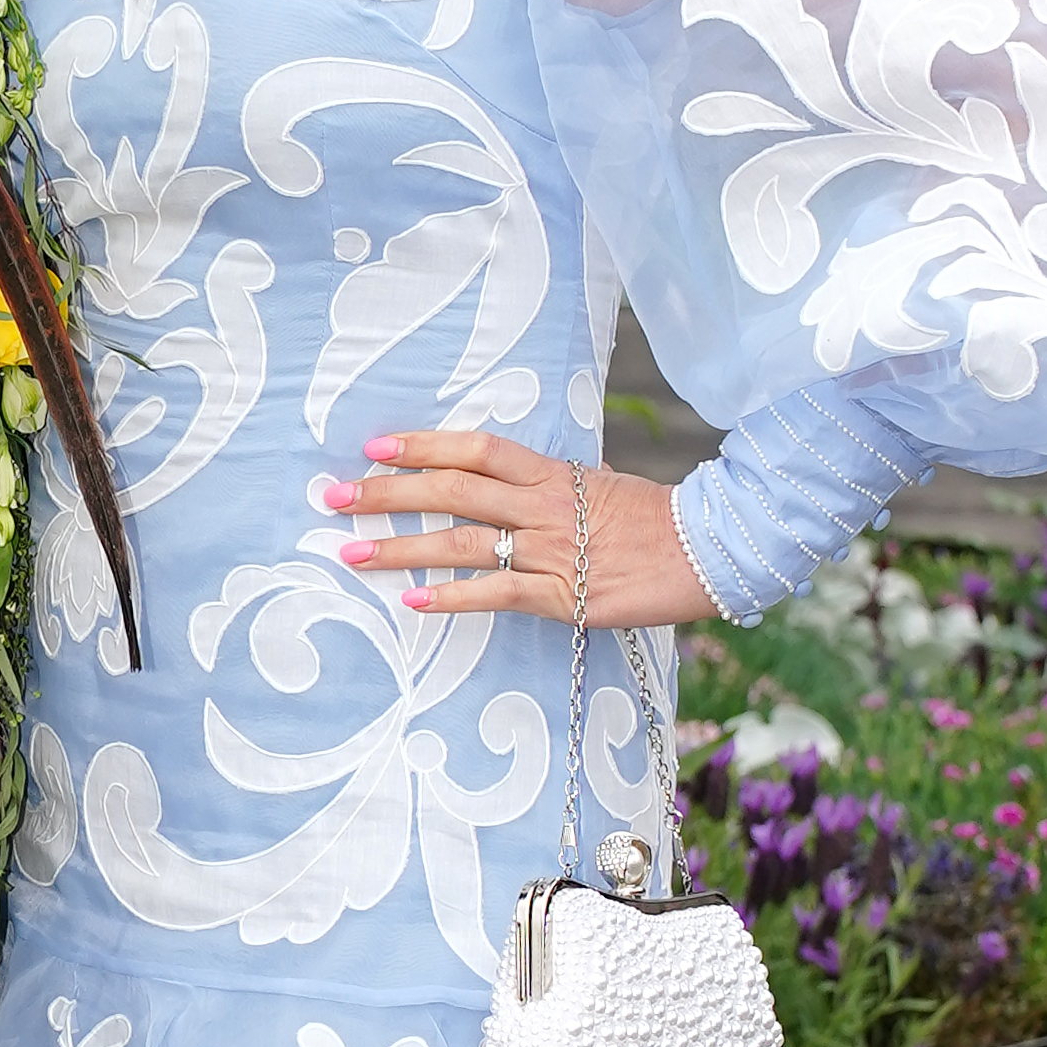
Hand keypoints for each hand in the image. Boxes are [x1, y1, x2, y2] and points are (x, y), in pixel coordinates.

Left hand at [326, 433, 716, 631]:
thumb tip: (499, 483)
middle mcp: (542, 506)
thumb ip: (546, 485)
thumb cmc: (654, 519)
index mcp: (551, 473)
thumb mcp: (597, 484)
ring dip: (401, 547)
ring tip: (352, 552)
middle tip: (334, 498)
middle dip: (386, 493)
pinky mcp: (561, 595)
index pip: (475, 450)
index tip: (373, 448)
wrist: (712, 551)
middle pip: (451, 490)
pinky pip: (495, 594)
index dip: (421, 445)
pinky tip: (412, 601)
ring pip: (461, 542)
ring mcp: (550, 550)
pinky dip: (451, 598)